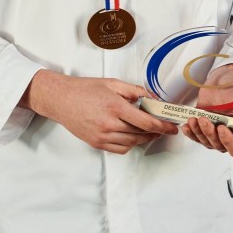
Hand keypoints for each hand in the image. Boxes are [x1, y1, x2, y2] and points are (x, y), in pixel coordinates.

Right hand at [22, 71, 178, 154]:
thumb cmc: (84, 89)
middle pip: (141, 134)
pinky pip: (120, 149)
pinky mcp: (96, 143)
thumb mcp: (112, 83)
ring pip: (132, 144)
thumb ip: (134, 90)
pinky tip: (133, 136)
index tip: (172, 127)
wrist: (61, 100)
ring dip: (144, 139)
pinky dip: (130, 144)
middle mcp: (109, 124)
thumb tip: (153, 97)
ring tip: (150, 131)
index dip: (163, 126)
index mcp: (115, 107)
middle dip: (156, 132)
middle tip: (163, 127)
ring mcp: (102, 136)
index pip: (146, 122)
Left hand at [181, 64, 232, 157]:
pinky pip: (196, 136)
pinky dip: (190, 132)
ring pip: (206, 142)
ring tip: (195, 119)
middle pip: (219, 146)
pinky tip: (187, 125)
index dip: (228, 141)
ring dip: (199, 132)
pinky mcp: (204, 130)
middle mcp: (230, 139)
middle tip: (204, 119)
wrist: (224, 82)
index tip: (222, 128)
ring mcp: (216, 135)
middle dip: (210, 133)